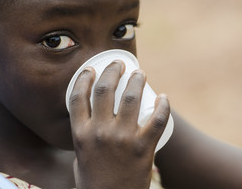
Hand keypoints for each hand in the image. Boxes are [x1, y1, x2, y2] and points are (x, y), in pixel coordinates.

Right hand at [69, 60, 169, 188]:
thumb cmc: (93, 181)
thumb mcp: (79, 156)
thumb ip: (84, 136)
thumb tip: (93, 119)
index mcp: (80, 134)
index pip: (78, 96)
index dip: (84, 78)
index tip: (91, 68)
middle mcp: (99, 132)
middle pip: (104, 90)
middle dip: (112, 71)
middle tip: (119, 64)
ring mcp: (122, 139)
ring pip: (130, 98)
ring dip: (136, 80)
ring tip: (140, 73)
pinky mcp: (143, 148)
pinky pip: (156, 120)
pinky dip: (162, 105)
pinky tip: (162, 97)